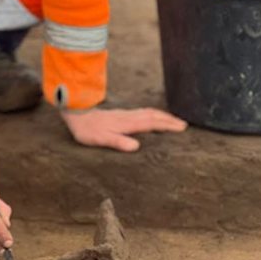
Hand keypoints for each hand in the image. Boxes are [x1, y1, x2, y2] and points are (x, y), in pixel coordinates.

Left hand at [60, 107, 186, 151]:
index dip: (167, 126)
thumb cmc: (88, 129)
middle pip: (153, 116)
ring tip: (173, 120)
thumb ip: (118, 142)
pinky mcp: (121, 114)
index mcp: (128, 124)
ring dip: (162, 115)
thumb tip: (136, 147)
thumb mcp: (101, 139)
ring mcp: (125, 114)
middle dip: (169, 120)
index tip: (181, 128)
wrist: (77, 114)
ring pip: (149, 112)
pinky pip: (142, 112)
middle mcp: (129, 117)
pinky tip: (152, 117)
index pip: (152, 124)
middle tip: (183, 124)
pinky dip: (153, 114)